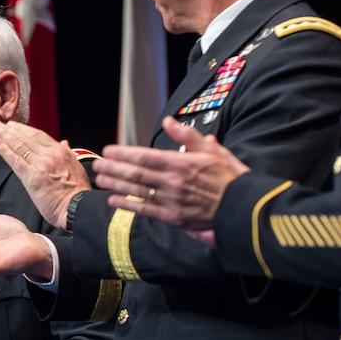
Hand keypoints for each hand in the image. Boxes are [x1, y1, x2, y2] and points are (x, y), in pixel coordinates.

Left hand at [0, 120, 89, 227]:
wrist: (77, 207)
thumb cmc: (78, 192)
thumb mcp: (77, 166)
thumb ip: (68, 153)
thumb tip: (64, 143)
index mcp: (61, 152)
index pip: (39, 135)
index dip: (24, 129)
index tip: (14, 126)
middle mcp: (50, 155)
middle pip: (26, 138)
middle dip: (10, 129)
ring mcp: (40, 165)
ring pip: (20, 146)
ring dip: (5, 136)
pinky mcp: (32, 178)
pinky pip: (16, 161)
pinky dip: (5, 151)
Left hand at [95, 117, 248, 239]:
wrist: (243, 208)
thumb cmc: (230, 177)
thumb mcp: (212, 150)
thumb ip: (187, 136)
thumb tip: (168, 121)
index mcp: (180, 163)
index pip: (145, 157)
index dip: (123, 153)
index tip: (109, 150)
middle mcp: (172, 182)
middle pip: (136, 173)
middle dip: (114, 168)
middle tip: (98, 164)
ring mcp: (171, 201)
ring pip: (137, 191)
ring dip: (116, 184)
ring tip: (101, 178)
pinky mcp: (173, 218)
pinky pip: (145, 211)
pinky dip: (128, 205)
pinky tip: (113, 200)